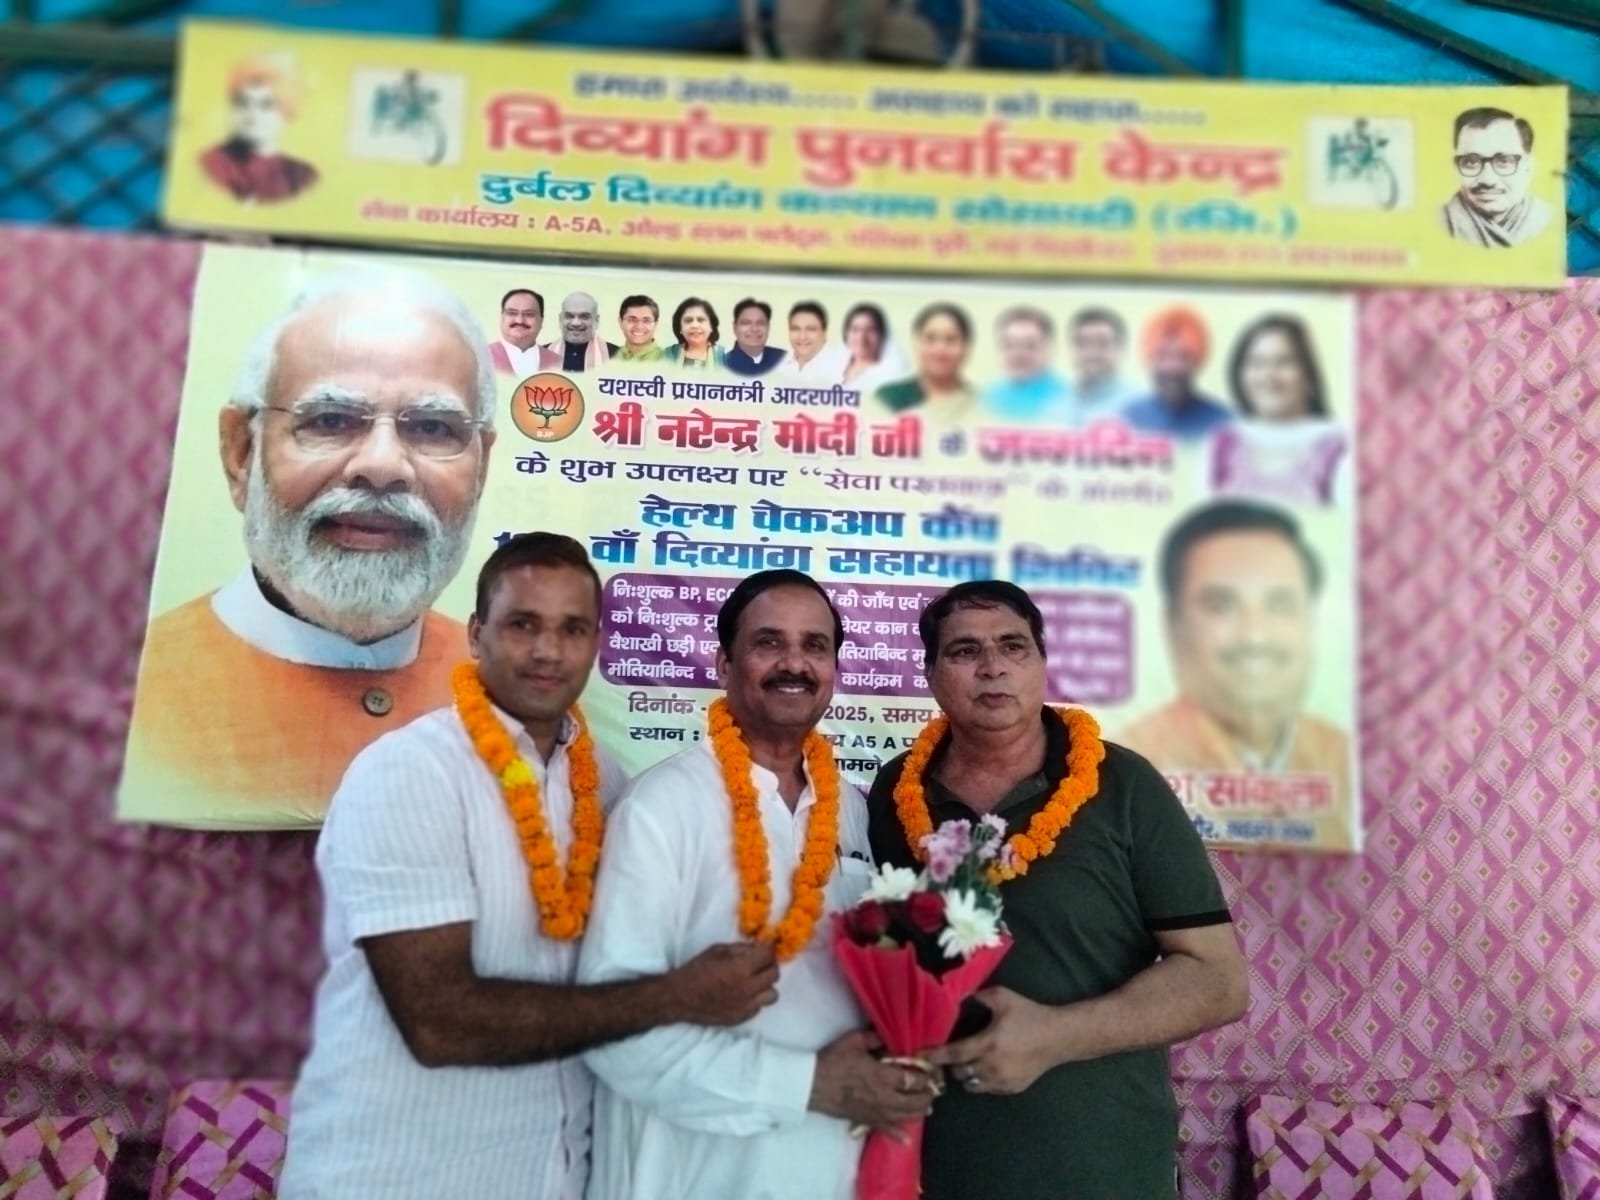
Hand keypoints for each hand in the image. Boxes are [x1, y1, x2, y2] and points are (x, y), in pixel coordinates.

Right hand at [665, 942, 778, 1026]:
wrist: (680, 997)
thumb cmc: (696, 970)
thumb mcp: (717, 950)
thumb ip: (741, 949)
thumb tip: (759, 947)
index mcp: (742, 968)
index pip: (769, 955)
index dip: (768, 949)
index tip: (764, 948)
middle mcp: (748, 987)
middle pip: (774, 974)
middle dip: (768, 965)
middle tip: (758, 963)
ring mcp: (746, 1005)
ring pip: (773, 994)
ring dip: (766, 985)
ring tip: (754, 982)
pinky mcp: (742, 1017)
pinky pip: (759, 1007)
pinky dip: (755, 999)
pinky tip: (743, 994)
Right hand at [808, 1031, 939, 1132]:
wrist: (812, 1085)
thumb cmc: (833, 1061)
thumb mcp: (854, 1041)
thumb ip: (874, 1038)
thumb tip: (887, 1038)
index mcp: (883, 1076)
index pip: (914, 1080)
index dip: (925, 1076)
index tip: (929, 1072)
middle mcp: (885, 1097)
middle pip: (916, 1101)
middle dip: (927, 1095)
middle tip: (932, 1088)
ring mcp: (877, 1112)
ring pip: (907, 1117)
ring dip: (919, 1111)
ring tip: (926, 1106)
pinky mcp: (867, 1121)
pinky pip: (886, 1131)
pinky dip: (898, 1135)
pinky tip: (906, 1139)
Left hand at [922, 987, 1067, 1095]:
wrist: (1059, 1037)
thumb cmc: (1030, 1015)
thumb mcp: (1003, 997)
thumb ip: (978, 996)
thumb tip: (958, 996)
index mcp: (987, 1043)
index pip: (953, 1054)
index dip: (934, 1057)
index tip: (919, 1057)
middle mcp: (992, 1066)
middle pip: (958, 1072)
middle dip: (951, 1065)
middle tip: (951, 1054)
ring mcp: (1002, 1080)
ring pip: (971, 1085)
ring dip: (965, 1074)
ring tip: (968, 1062)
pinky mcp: (1011, 1089)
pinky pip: (987, 1089)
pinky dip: (981, 1080)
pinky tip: (986, 1067)